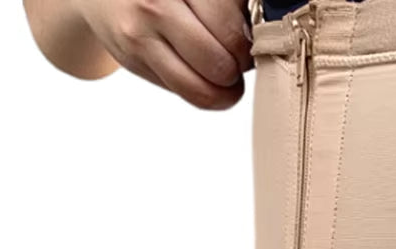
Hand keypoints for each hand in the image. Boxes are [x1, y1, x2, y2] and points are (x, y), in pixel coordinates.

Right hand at [72, 0, 254, 108]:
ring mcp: (139, 34)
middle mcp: (154, 4)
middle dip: (238, 68)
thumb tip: (261, 36)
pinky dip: (205, 94)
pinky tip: (206, 78)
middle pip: (220, 62)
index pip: (230, 28)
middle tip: (239, 59)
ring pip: (203, 88)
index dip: (250, 42)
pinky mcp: (134, 59)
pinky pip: (184, 92)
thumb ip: (224, 5)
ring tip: (227, 76)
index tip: (249, 40)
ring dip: (226, 91)